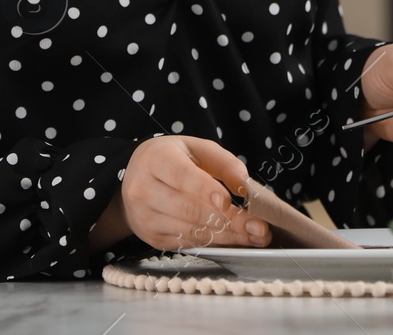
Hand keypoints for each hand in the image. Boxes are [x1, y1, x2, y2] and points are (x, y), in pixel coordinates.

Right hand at [102, 136, 271, 253]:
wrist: (134, 179)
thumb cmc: (172, 160)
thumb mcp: (196, 148)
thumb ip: (224, 162)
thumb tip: (245, 184)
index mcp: (155, 160)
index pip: (182, 177)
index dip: (205, 190)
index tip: (229, 202)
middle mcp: (144, 190)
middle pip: (189, 210)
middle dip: (228, 221)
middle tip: (259, 227)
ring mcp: (146, 218)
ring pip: (191, 231)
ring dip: (227, 236)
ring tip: (255, 236)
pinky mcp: (152, 239)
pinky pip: (188, 243)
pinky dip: (215, 243)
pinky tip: (236, 240)